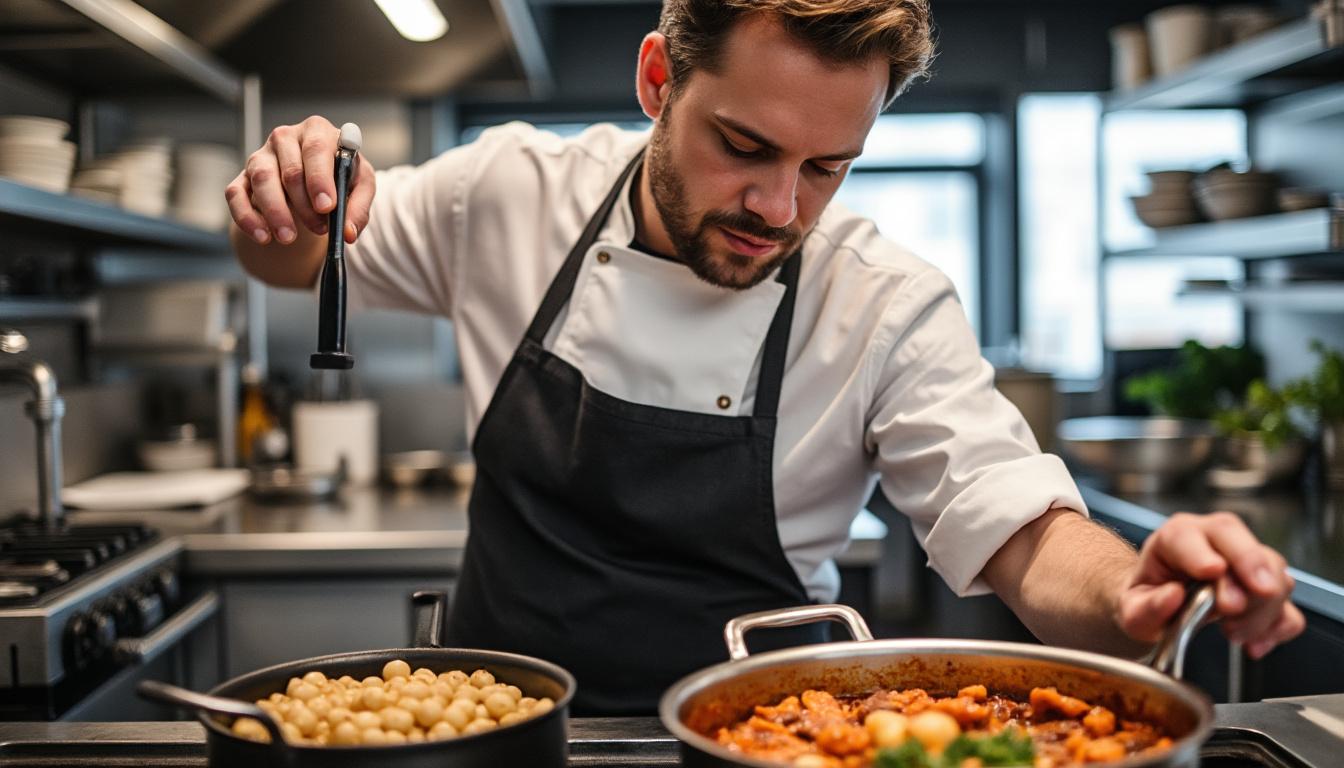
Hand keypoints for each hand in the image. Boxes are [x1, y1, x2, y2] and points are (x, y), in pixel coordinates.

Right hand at [225, 116, 376, 246]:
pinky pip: (236, 194)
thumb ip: (358, 207)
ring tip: (289, 238)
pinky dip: (247, 218)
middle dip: (305, 205)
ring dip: (276, 212)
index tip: (326, 207)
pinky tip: (263, 237)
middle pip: (290, 170)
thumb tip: (348, 233)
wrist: (314, 182)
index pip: (316, 150)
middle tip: (319, 229)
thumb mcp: (360, 186)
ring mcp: (261, 155)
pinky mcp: (244, 176)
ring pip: (262, 180)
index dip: (320, 180)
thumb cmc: (339, 175)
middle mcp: (286, 137)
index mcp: (317, 131)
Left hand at [1115, 511, 1303, 658]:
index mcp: (1175, 537)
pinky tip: (1254, 643)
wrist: (1159, 607)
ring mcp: (1245, 563)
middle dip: (1247, 570)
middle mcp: (1214, 541)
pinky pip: (1288, 606)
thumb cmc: (1146, 600)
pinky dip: (1277, 627)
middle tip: (1234, 606)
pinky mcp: (1266, 591)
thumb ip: (1147, 606)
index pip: (1189, 535)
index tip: (1211, 571)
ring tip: (1231, 632)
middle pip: (1240, 542)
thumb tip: (1172, 597)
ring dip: (1259, 609)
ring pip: (1272, 573)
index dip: (1201, 553)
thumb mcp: (1131, 609)